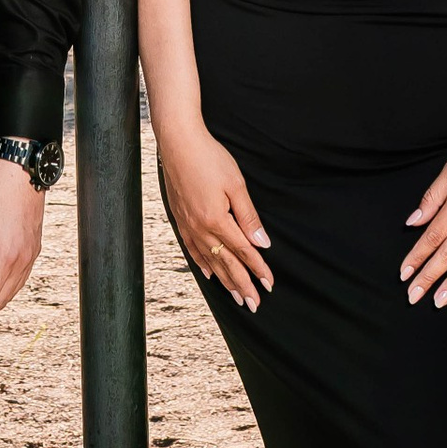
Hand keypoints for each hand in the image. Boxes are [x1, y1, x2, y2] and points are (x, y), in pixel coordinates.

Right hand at [158, 123, 273, 310]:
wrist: (177, 142)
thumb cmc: (210, 158)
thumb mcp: (236, 184)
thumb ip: (248, 216)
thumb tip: (262, 243)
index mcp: (217, 220)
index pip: (243, 251)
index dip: (257, 269)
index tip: (269, 284)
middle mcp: (200, 228)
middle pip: (226, 263)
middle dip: (242, 284)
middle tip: (254, 304)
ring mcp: (188, 225)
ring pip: (209, 261)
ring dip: (224, 280)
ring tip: (236, 297)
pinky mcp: (180, 219)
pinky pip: (192, 249)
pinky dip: (203, 264)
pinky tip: (210, 274)